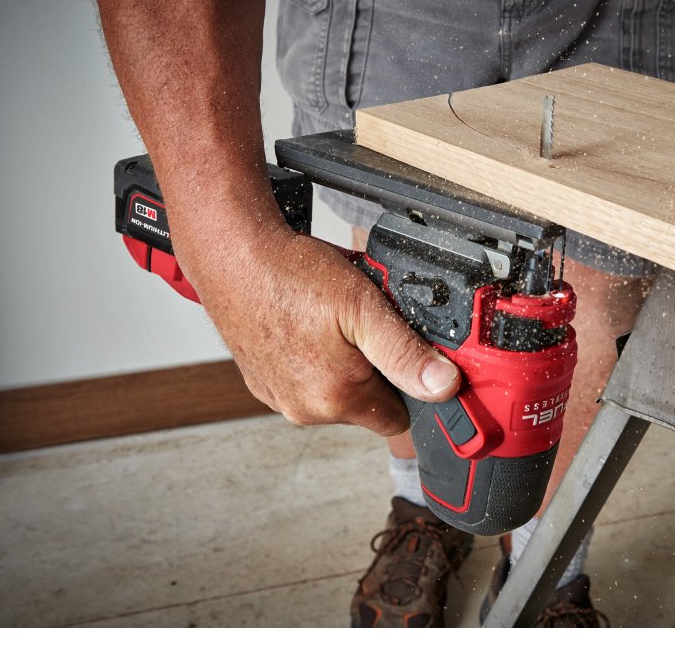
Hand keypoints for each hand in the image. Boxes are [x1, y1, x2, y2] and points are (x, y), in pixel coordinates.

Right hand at [179, 217, 460, 435]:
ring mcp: (279, 398)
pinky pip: (304, 381)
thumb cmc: (290, 274)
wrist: (231, 255)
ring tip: (332, 320)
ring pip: (335, 393)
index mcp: (336, 398)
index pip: (397, 419)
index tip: (406, 355)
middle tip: (365, 325)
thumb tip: (442, 386)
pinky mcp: (262, 382)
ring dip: (343, 364)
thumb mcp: (364, 306)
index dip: (409, 386)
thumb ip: (406, 352)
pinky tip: (307, 325)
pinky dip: (312, 359)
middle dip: (375, 371)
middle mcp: (305, 410)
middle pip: (366, 406)